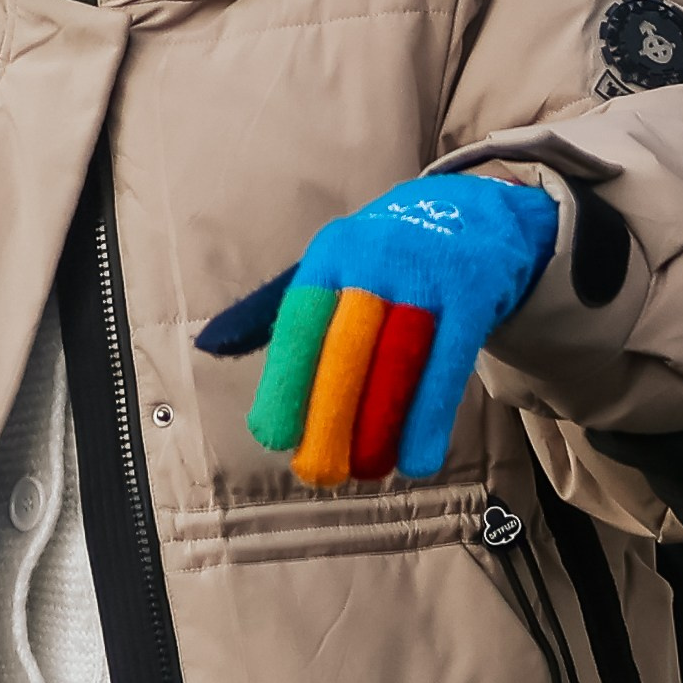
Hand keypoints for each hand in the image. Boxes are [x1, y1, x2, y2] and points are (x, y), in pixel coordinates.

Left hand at [198, 175, 559, 488]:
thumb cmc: (384, 256)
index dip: (286, 379)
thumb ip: (272, 308)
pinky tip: (419, 461)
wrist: (474, 209)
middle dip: (330, 414)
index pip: (300, 320)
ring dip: (382, 423)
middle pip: (347, 346)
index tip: (273, 438)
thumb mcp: (330, 265)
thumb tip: (208, 344)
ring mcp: (428, 273)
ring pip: (400, 358)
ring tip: (369, 471)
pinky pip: (450, 361)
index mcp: (331, 253)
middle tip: (318, 473)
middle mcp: (376, 257)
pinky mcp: (473, 291)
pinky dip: (432, 415)